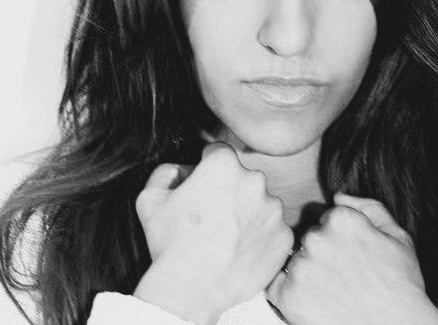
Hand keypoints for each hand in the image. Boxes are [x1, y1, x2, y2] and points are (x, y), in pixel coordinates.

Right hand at [134, 143, 292, 324]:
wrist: (193, 287)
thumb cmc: (170, 241)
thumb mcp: (150, 198)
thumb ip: (165, 172)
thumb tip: (180, 170)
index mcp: (224, 164)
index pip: (219, 153)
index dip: (207, 166)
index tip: (202, 185)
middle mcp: (255, 180)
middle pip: (243, 177)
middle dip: (230, 190)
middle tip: (212, 216)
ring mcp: (273, 208)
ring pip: (260, 203)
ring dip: (247, 214)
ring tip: (226, 238)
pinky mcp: (283, 235)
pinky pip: (273, 230)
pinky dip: (260, 238)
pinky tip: (240, 251)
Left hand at [267, 193, 437, 324]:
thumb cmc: (401, 286)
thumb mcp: (397, 236)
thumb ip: (369, 207)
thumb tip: (338, 196)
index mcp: (341, 218)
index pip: (327, 220)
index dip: (340, 240)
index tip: (352, 258)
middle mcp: (316, 237)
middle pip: (310, 239)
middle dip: (322, 254)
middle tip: (343, 278)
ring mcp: (300, 266)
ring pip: (295, 260)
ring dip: (307, 272)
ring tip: (332, 293)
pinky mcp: (287, 295)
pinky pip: (277, 284)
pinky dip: (289, 292)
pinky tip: (312, 301)